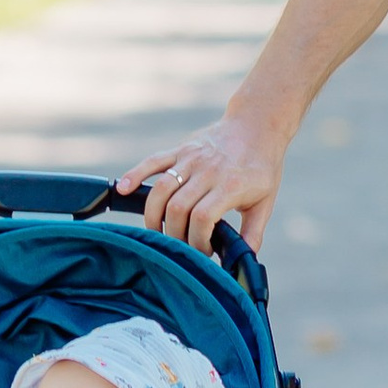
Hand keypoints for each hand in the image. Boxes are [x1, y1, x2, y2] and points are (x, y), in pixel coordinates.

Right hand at [121, 103, 284, 253]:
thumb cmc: (262, 168)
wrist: (257, 125)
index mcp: (229, 185)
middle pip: (177, 208)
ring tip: (156, 232)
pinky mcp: (180, 149)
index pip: (202, 218)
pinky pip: (153, 162)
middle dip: (174, 234)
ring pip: (161, 189)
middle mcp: (207, 170)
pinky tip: (122, 190)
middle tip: (181, 245)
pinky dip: (135, 175)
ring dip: (153, 215)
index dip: (197, 241)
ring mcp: (191, 158)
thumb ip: (253, 233)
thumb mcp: (265, 202)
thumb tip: (244, 263)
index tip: (204, 251)